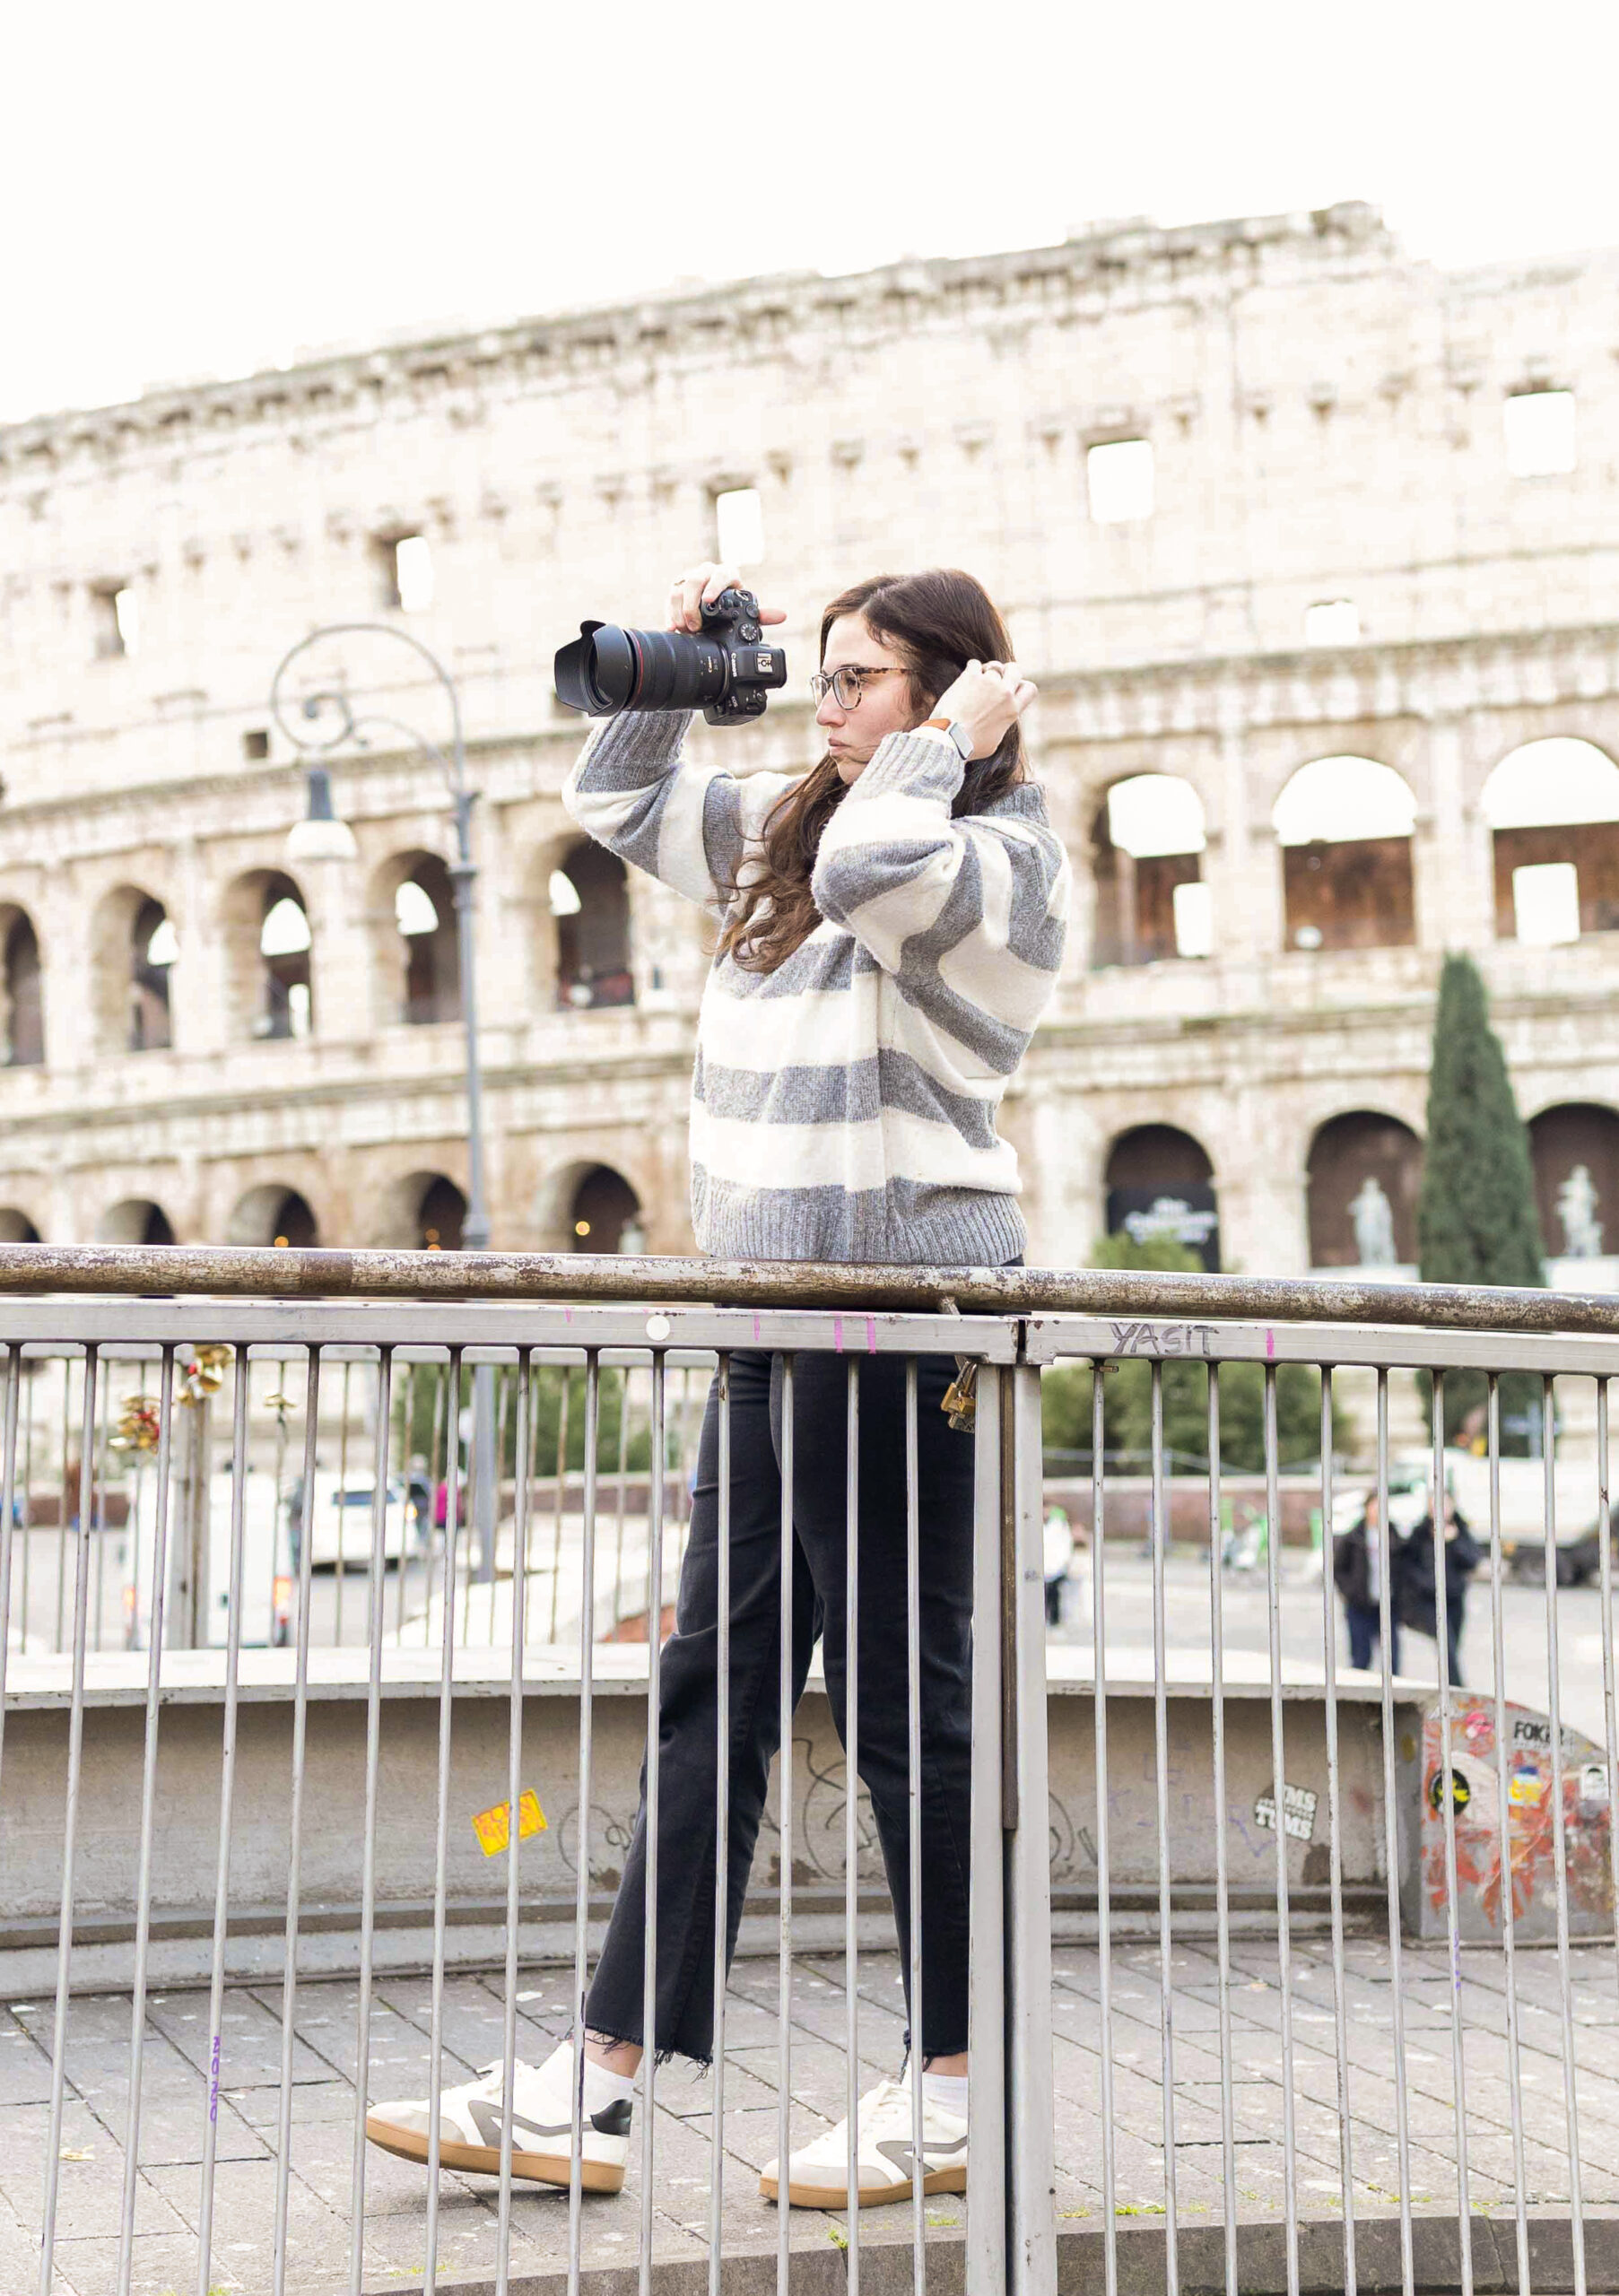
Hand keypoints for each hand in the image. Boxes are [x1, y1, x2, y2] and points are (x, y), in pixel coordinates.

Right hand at [667, 563, 787, 634]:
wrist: (714, 604)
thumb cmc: (733, 605)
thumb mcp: (745, 609)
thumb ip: (760, 614)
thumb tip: (781, 616)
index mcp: (726, 574)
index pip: (720, 574)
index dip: (713, 586)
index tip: (708, 601)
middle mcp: (706, 572)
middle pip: (694, 581)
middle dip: (692, 605)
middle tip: (695, 626)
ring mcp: (689, 577)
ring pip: (679, 589)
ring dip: (680, 612)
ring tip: (686, 630)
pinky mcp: (676, 587)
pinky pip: (670, 598)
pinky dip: (670, 613)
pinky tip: (672, 627)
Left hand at [928, 658, 1037, 757]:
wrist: (950, 739)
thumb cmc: (969, 746)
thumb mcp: (995, 740)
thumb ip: (1001, 722)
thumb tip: (1000, 717)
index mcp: (1013, 710)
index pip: (1030, 689)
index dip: (1020, 687)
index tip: (1010, 691)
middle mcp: (1004, 693)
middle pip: (1015, 669)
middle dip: (1007, 671)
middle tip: (995, 680)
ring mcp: (988, 683)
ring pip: (994, 666)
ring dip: (986, 672)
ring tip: (975, 684)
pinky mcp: (971, 677)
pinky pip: (975, 664)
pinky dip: (971, 670)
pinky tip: (964, 682)